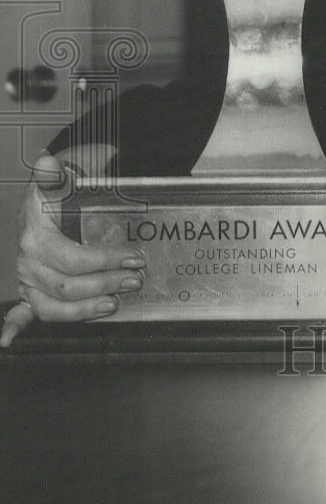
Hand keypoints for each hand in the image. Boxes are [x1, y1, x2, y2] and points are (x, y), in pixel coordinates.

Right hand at [0, 152, 145, 346]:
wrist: (52, 193)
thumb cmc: (59, 190)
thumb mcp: (61, 179)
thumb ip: (54, 175)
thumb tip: (48, 163)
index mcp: (35, 237)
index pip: (73, 258)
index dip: (104, 261)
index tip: (133, 258)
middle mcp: (29, 261)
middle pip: (68, 285)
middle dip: (105, 284)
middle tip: (135, 278)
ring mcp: (28, 278)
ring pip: (53, 306)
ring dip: (83, 310)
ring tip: (113, 304)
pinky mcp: (30, 289)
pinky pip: (20, 311)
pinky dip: (13, 326)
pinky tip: (9, 340)